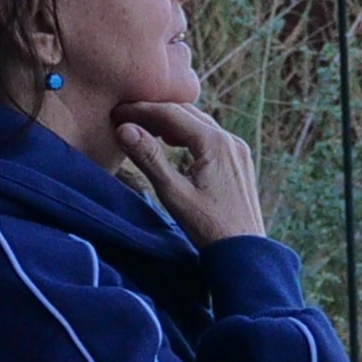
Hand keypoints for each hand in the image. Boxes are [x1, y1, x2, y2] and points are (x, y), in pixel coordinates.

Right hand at [112, 97, 267, 245]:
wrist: (245, 252)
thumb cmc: (208, 227)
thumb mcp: (173, 193)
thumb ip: (149, 158)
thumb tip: (124, 129)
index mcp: (215, 143)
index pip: (171, 113)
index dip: (141, 110)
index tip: (117, 112)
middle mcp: (230, 140)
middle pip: (187, 112)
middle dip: (155, 112)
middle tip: (126, 117)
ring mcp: (238, 150)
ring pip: (200, 123)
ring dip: (171, 122)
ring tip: (145, 128)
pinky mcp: (240, 161)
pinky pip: (211, 136)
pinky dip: (188, 133)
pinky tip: (174, 143)